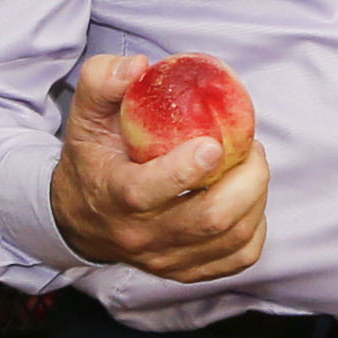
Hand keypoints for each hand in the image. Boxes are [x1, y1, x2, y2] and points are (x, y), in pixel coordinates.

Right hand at [49, 54, 268, 283]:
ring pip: (232, 238)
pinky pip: (239, 257)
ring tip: (252, 165)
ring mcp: (166, 260)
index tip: (214, 143)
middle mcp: (140, 236)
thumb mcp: (84, 117)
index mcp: (114, 196)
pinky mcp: (187, 271)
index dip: (185, 171)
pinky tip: (248, 199)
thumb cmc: (92, 159)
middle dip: (247, 179)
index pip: (147, 193)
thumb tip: (138, 66)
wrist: (81, 219)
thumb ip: (102, 82)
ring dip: (256, 197)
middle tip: (251, 147)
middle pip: (210, 219)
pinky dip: (256, 226)